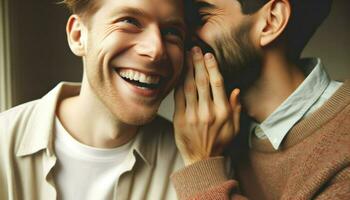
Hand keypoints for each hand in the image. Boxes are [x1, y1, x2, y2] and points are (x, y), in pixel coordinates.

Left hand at [173, 46, 240, 165]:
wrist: (202, 160)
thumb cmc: (220, 142)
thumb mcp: (235, 128)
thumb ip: (236, 108)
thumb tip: (235, 90)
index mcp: (223, 112)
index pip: (217, 83)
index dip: (212, 67)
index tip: (209, 55)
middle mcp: (208, 112)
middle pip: (202, 81)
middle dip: (198, 62)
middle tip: (195, 49)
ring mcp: (192, 115)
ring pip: (189, 86)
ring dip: (188, 69)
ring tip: (186, 56)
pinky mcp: (180, 119)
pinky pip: (178, 97)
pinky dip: (179, 83)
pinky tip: (179, 73)